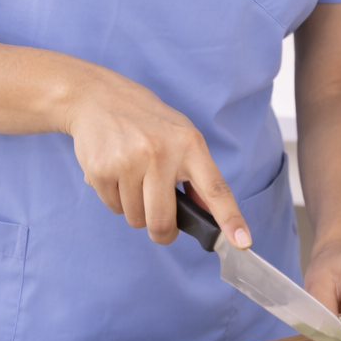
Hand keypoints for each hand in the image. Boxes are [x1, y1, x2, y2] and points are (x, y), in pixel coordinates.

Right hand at [61, 64, 250, 247]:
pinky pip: (114, 208)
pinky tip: (115, 173)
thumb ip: (197, 173)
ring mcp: (129, 161)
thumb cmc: (147, 122)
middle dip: (162, 232)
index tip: (241, 242)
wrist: (99, 98)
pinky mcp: (101, 170)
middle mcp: (160, 153)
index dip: (230, 218)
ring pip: (135, 219)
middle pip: (163, 221)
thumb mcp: (181, 136)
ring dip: (135, 210)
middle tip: (161, 223)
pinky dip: (116, 199)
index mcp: (189, 145)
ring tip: (133, 178)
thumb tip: (208, 211)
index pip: (215, 188)